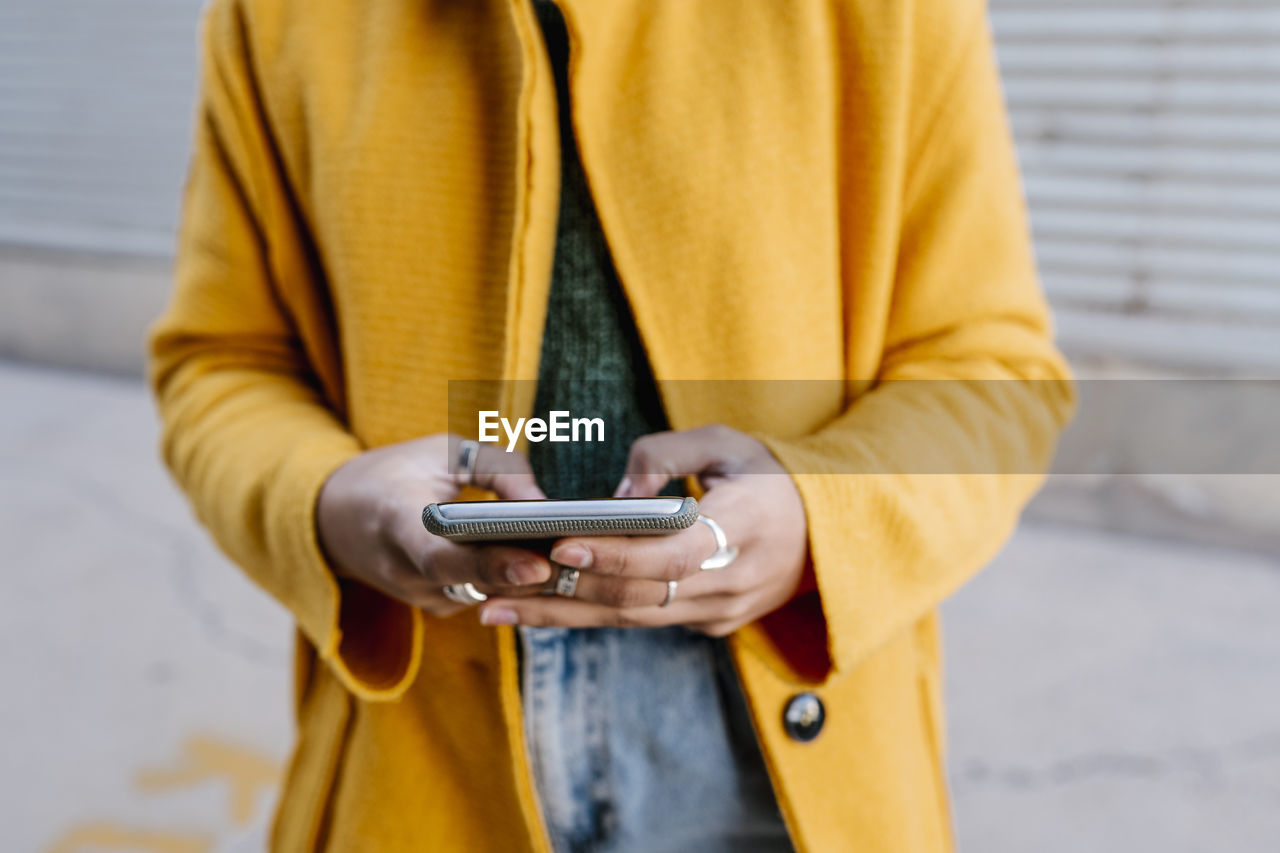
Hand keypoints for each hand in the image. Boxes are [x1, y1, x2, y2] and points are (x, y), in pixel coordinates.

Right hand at [317, 434, 554, 615]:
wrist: (336, 519)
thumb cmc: (398, 472)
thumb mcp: (443, 452)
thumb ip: (498, 471)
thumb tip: (546, 505)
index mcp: (395, 523)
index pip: (443, 557)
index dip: (491, 564)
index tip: (537, 564)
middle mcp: (404, 572)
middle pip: (477, 583)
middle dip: (530, 574)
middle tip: (579, 559)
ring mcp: (420, 596)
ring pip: (488, 595)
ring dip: (532, 580)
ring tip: (577, 558)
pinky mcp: (438, 605)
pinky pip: (486, 596)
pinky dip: (517, 581)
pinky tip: (555, 563)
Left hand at [478, 425, 809, 635]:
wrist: (826, 532)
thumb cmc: (769, 474)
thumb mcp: (728, 441)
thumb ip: (668, 454)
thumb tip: (616, 496)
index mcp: (749, 525)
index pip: (673, 553)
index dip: (616, 554)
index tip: (560, 546)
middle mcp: (736, 579)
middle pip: (639, 596)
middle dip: (564, 594)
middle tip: (496, 586)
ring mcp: (724, 611)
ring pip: (633, 619)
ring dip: (564, 617)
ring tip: (497, 610)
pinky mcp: (710, 624)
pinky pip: (644, 621)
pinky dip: (592, 615)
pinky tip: (542, 611)